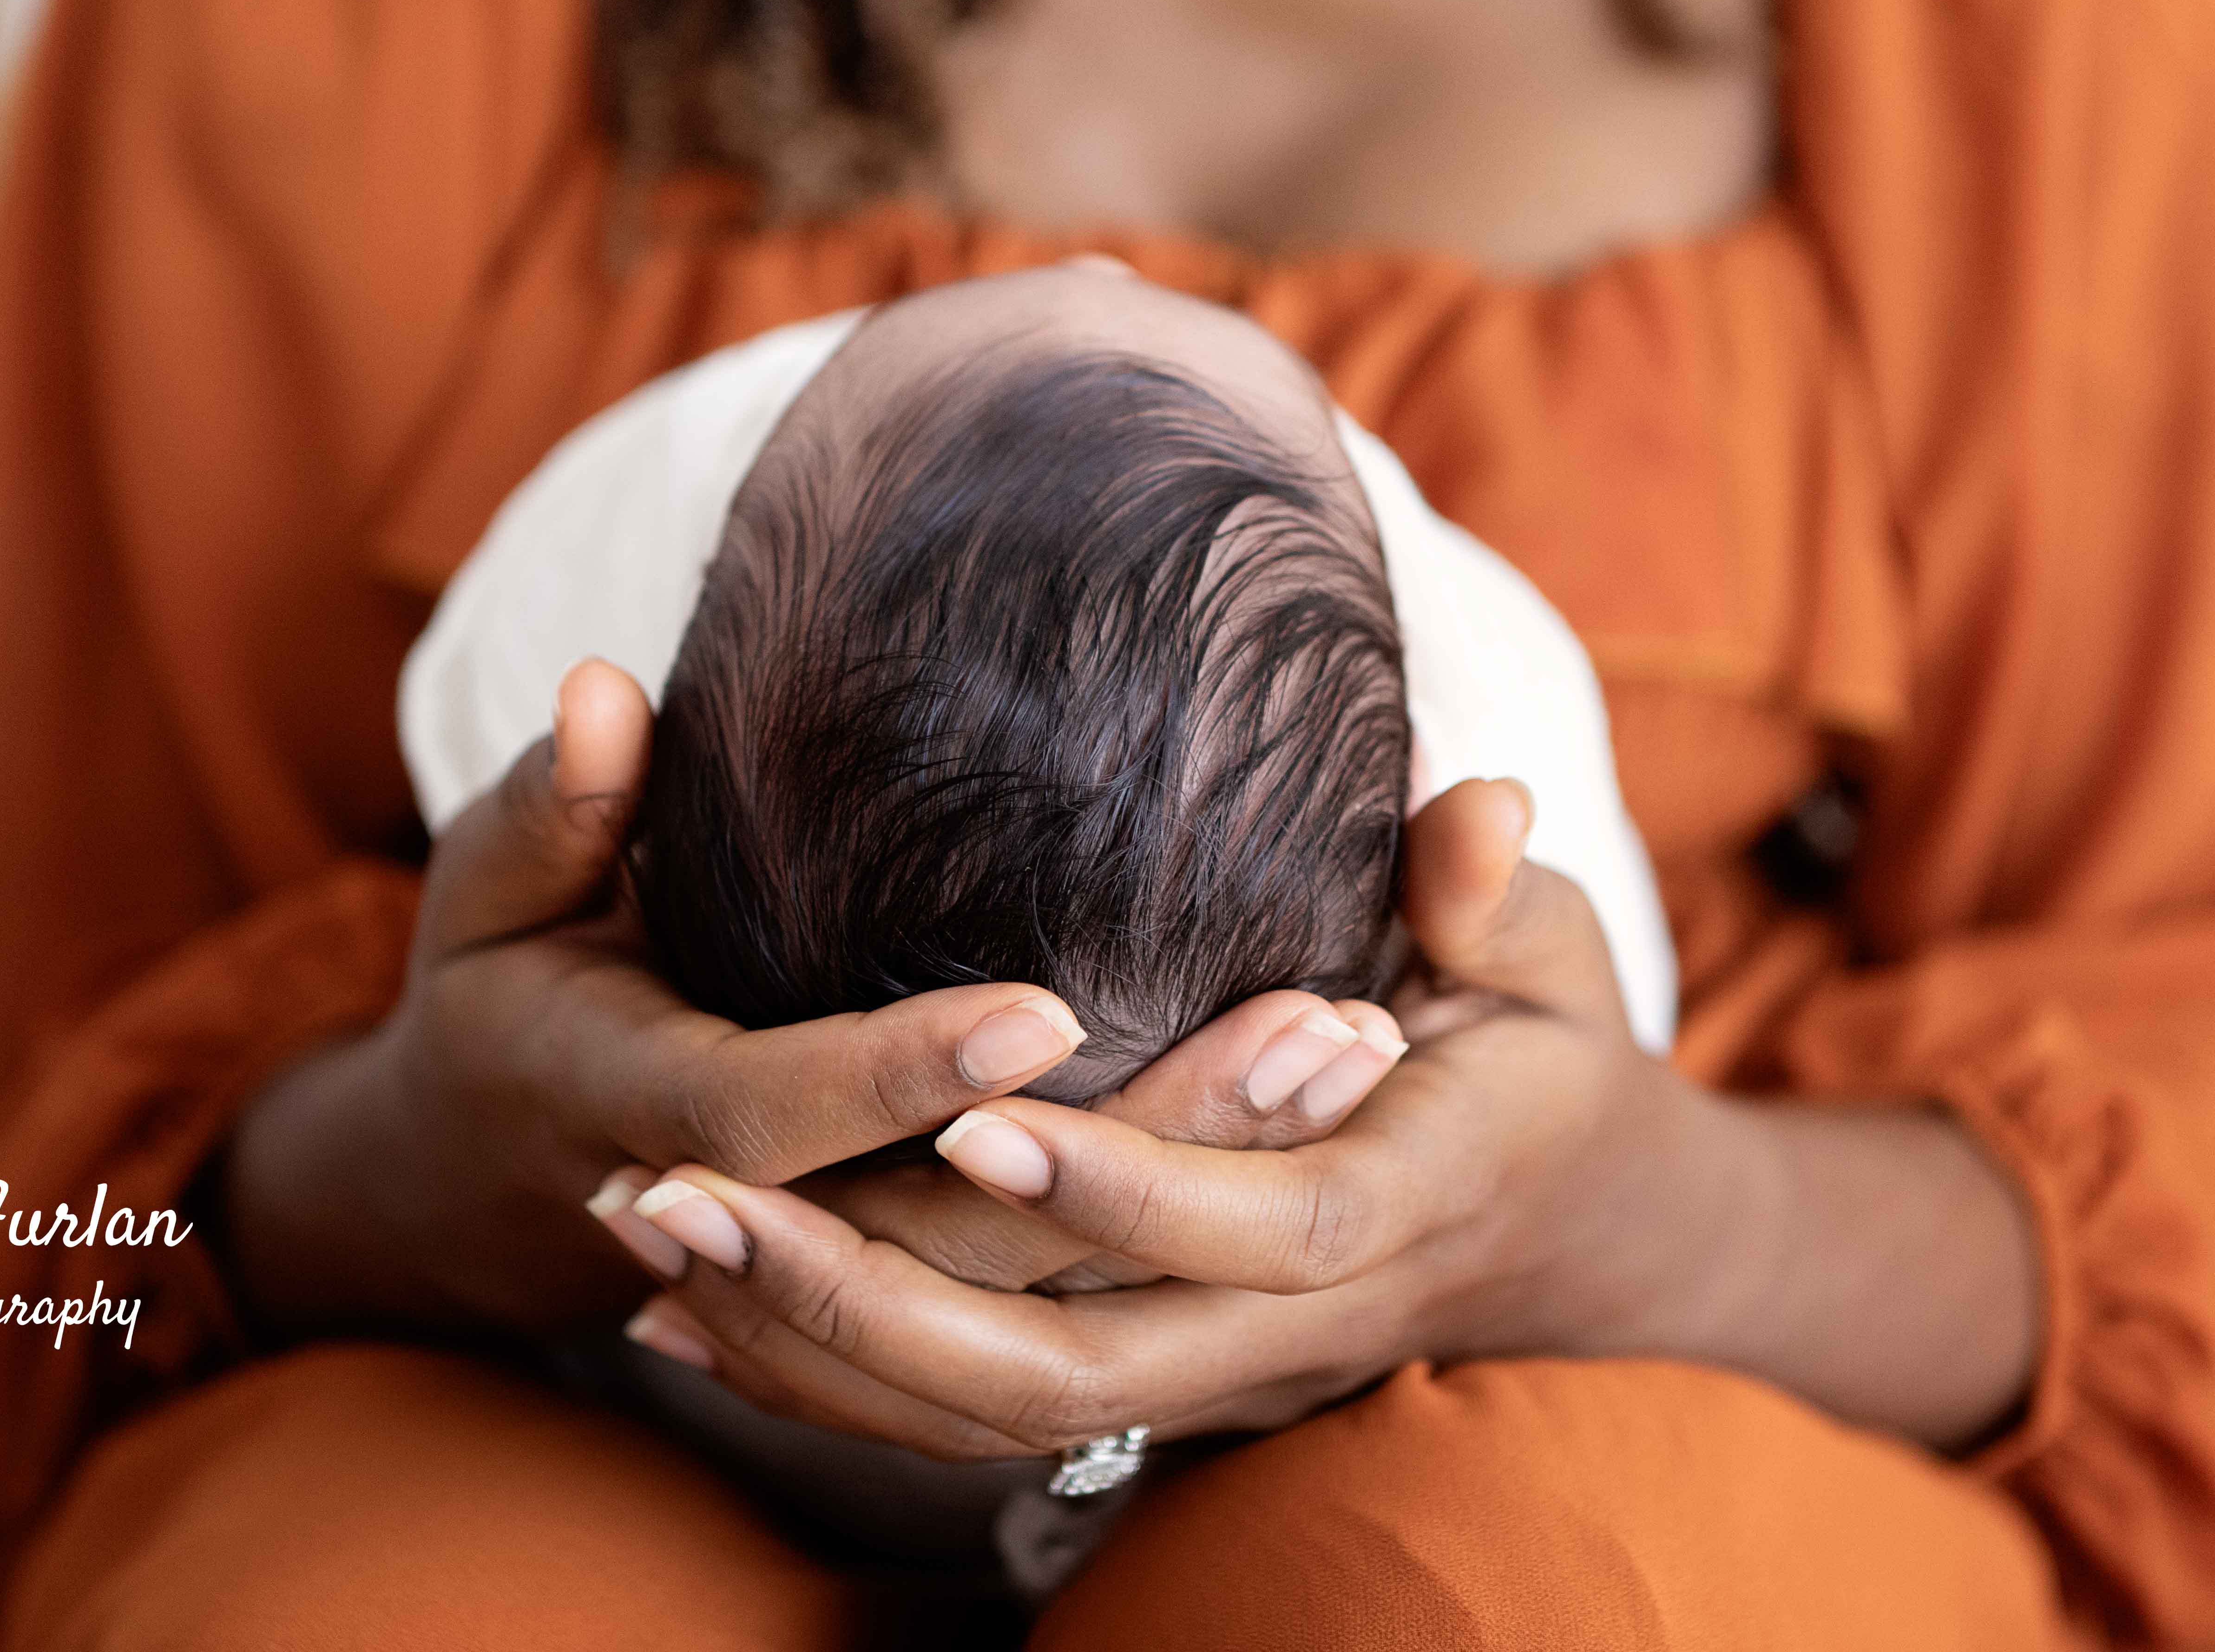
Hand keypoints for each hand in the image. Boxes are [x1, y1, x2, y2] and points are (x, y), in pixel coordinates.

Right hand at [219, 660, 1412, 1333]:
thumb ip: (551, 806)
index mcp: (641, 1110)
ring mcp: (846, 1257)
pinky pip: (1063, 1269)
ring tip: (1361, 1048)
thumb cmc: (497, 996)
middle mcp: (760, 1211)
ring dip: (1211, 1164)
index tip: (1054, 1009)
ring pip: (1046, 1264)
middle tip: (1319, 1025)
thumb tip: (603, 690)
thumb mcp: (483, 898)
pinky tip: (1317, 1105)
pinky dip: (1192, 1203)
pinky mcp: (911, 1268)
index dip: (906, 1072)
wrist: (490, 1177)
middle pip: (966, 1219)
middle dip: (1150, 1134)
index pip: (783, 1111)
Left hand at [602, 777, 2039, 1456]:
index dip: (1114, 1189)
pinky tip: (682, 1308)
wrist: (1577, 1234)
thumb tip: (1475, 802)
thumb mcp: (1553, 963)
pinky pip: (968, 1410)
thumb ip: (1496, 896)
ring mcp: (1206, 1372)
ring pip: (987, 1412)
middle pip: (1064, 1367)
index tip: (968, 1116)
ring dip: (804, 1336)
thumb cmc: (1549, 1062)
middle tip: (677, 1188)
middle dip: (863, 1293)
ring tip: (637, 1234)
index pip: (1251, 1231)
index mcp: (1394, 1208)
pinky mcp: (1147, 1378)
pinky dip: (821, 1372)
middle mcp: (1285, 1324)